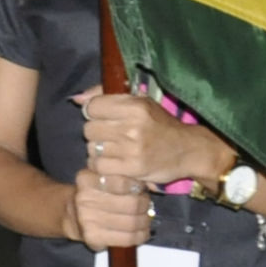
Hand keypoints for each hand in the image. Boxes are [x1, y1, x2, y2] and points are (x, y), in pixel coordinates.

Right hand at [62, 172, 151, 249]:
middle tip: (147, 205)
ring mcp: (87, 219)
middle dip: (145, 205)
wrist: (72, 215)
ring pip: (131, 223)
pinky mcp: (93, 237)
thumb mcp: (100, 177)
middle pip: (131, 204)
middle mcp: (84, 198)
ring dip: (145, 222)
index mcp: (86, 180)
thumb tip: (146, 186)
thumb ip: (119, 176)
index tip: (140, 189)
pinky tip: (142, 233)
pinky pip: (126, 238)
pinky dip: (140, 236)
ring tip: (146, 219)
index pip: (123, 182)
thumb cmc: (94, 194)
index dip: (138, 187)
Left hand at [78, 91, 222, 190]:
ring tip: (115, 150)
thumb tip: (77, 99)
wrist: (188, 150)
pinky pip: (100, 166)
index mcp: (135, 106)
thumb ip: (106, 97)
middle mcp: (132, 127)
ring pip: (92, 149)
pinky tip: (115, 162)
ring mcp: (132, 149)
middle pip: (89, 129)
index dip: (94, 112)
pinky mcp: (132, 169)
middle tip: (110, 136)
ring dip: (99, 151)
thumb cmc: (160, 124)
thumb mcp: (140, 103)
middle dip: (96, 133)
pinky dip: (104, 166)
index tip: (104, 117)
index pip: (92, 107)